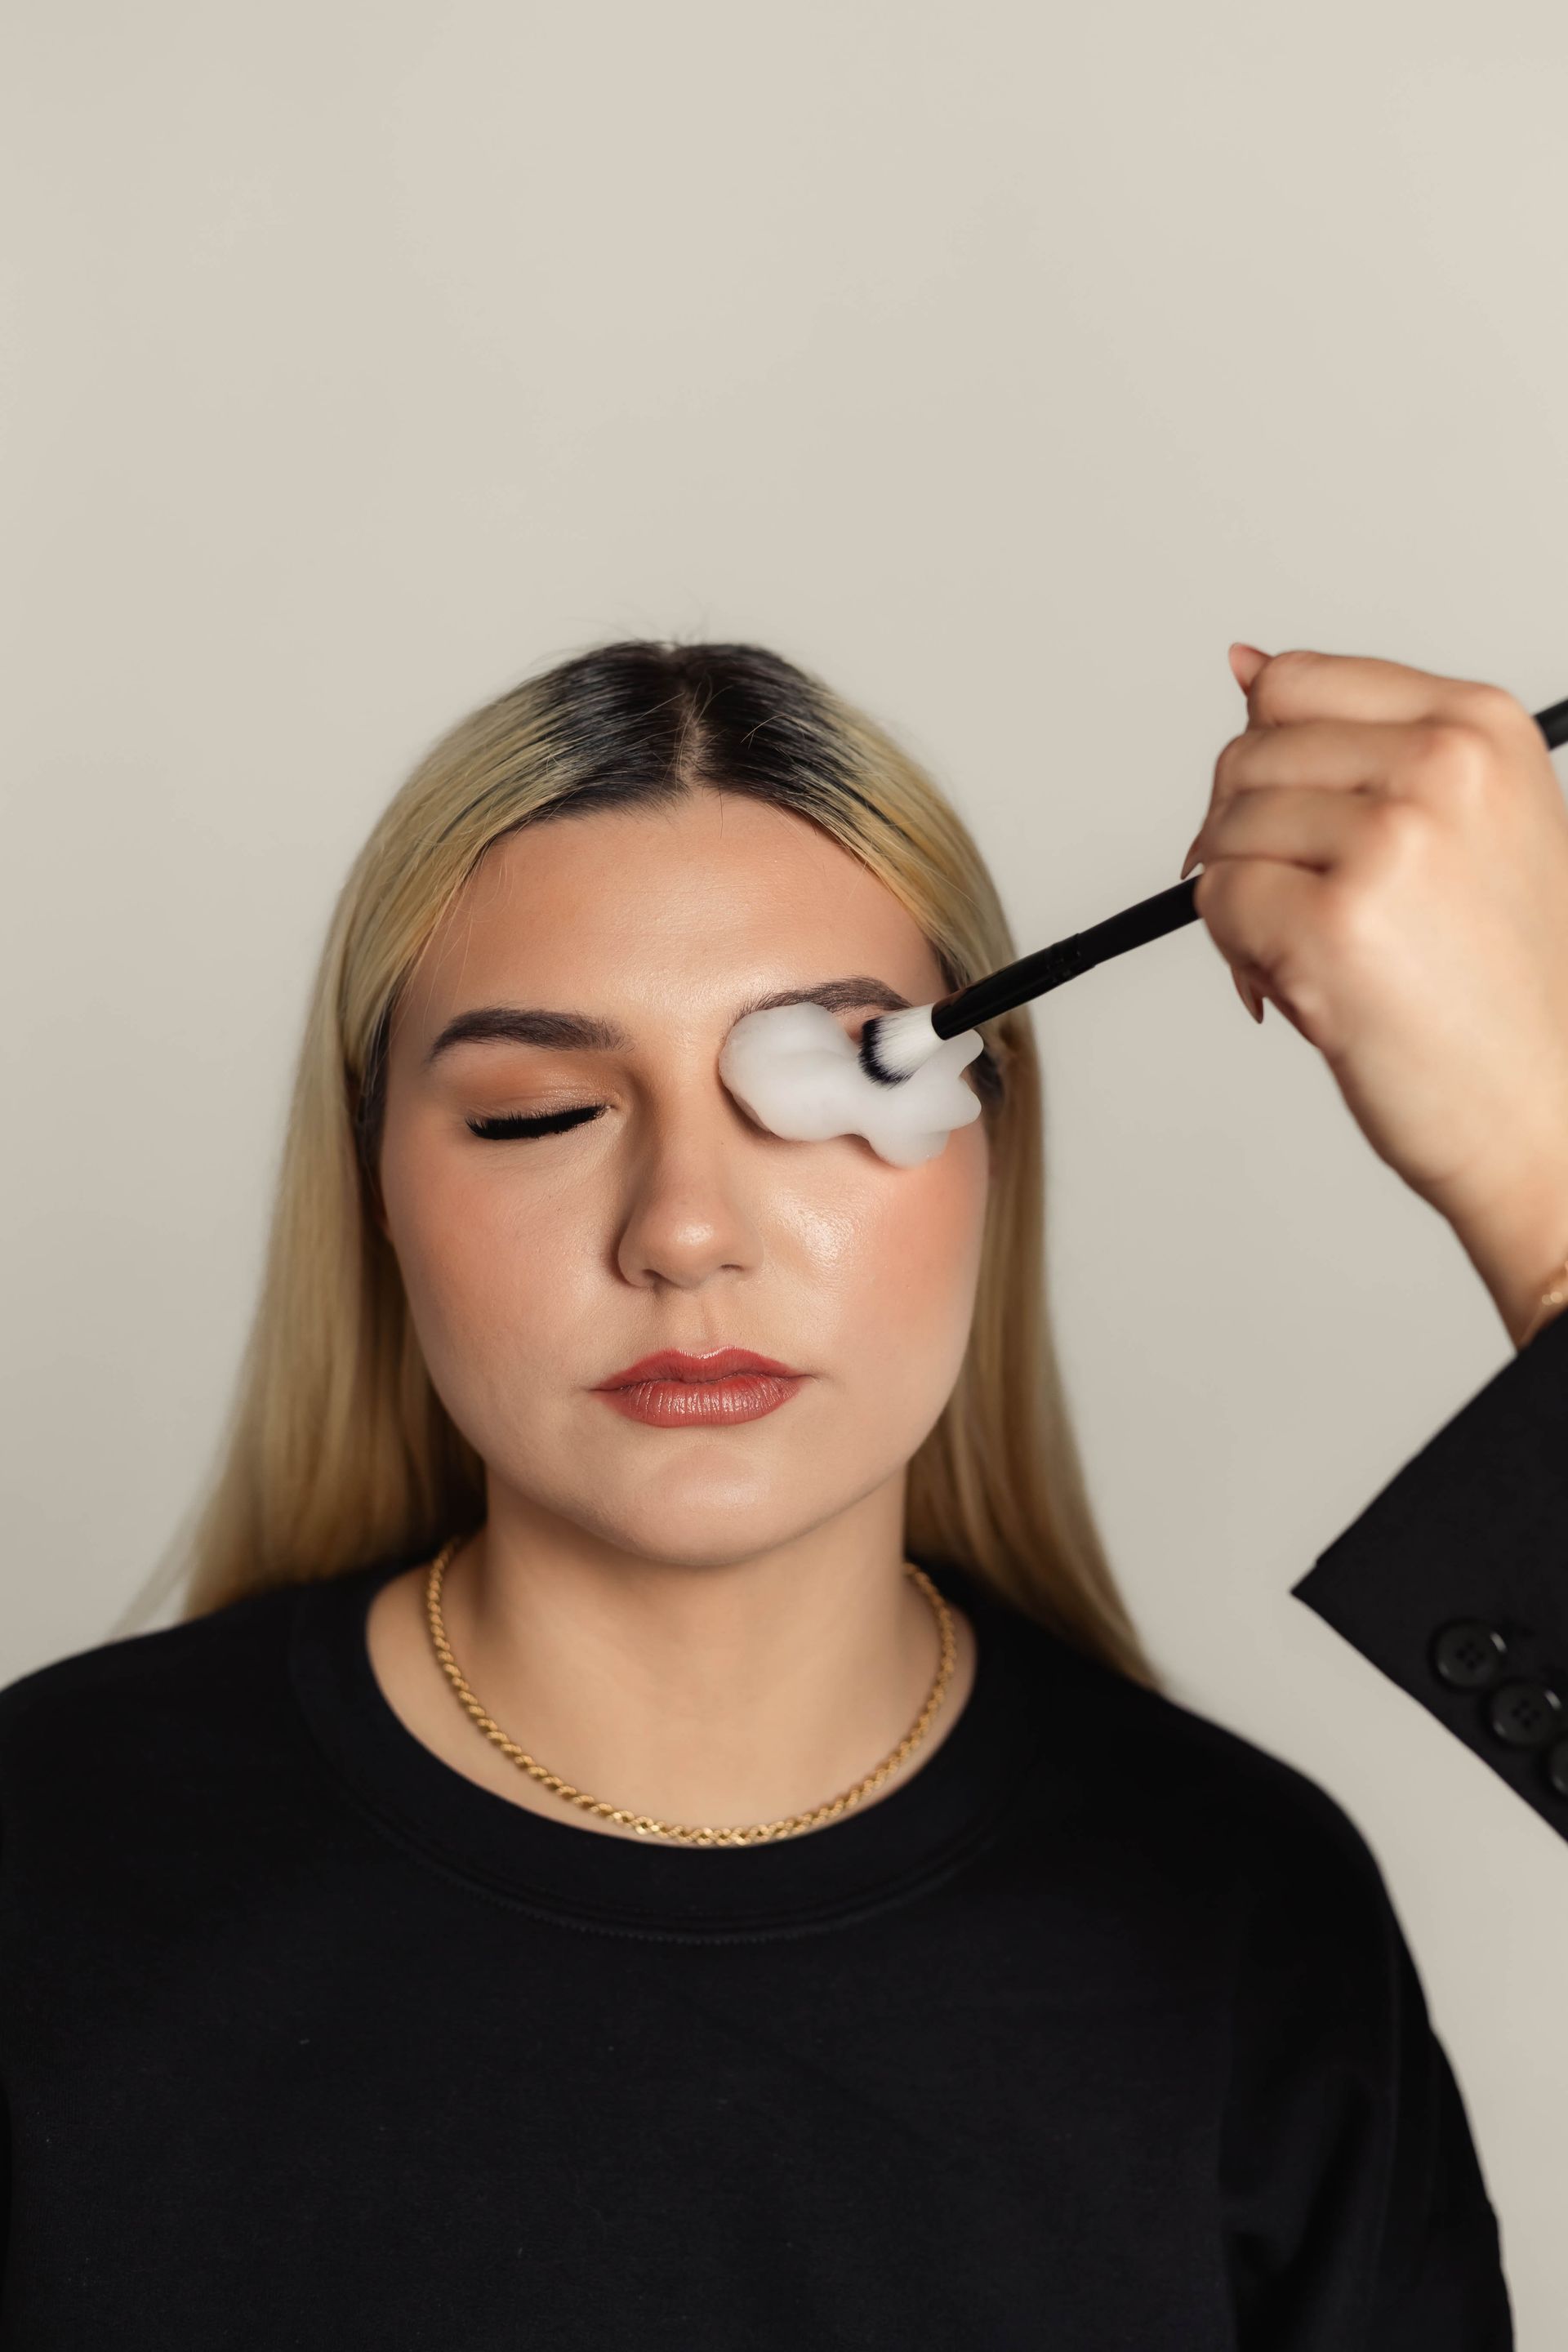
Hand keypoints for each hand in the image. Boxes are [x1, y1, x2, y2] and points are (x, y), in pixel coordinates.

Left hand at [1183, 644, 1567, 1346]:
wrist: (1548, 1115)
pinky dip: (1239, 954)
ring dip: (1248, 903)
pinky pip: (1217, 903)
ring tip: (1327, 958)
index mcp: (1479, 726)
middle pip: (1246, 758)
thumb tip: (1243, 663)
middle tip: (1318, 912)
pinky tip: (1312, 991)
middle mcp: (1441, 766)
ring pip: (1223, 834)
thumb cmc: (1504, 991)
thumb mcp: (1464, 827)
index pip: (1296, 682)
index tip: (1305, 825)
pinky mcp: (1333, 923)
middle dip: (1254, 842)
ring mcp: (1389, 840)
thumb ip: (1356, 744)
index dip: (1273, 765)